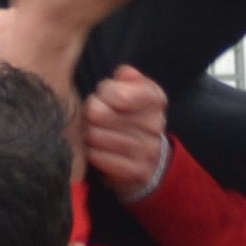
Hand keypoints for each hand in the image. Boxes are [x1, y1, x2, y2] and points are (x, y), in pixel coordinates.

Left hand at [80, 69, 174, 203]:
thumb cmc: (129, 117)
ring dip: (89, 135)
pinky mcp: (136, 172)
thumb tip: (124, 74)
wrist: (147, 159)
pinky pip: (98, 158)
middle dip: (90, 113)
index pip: (119, 93)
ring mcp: (147, 150)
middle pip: (98, 113)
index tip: (105, 96)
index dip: (104, 93)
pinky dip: (93, 154)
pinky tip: (99, 151)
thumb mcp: (132, 91)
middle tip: (95, 117)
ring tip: (96, 133)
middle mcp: (156, 124)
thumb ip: (126, 78)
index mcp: (155, 99)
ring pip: (95, 136)